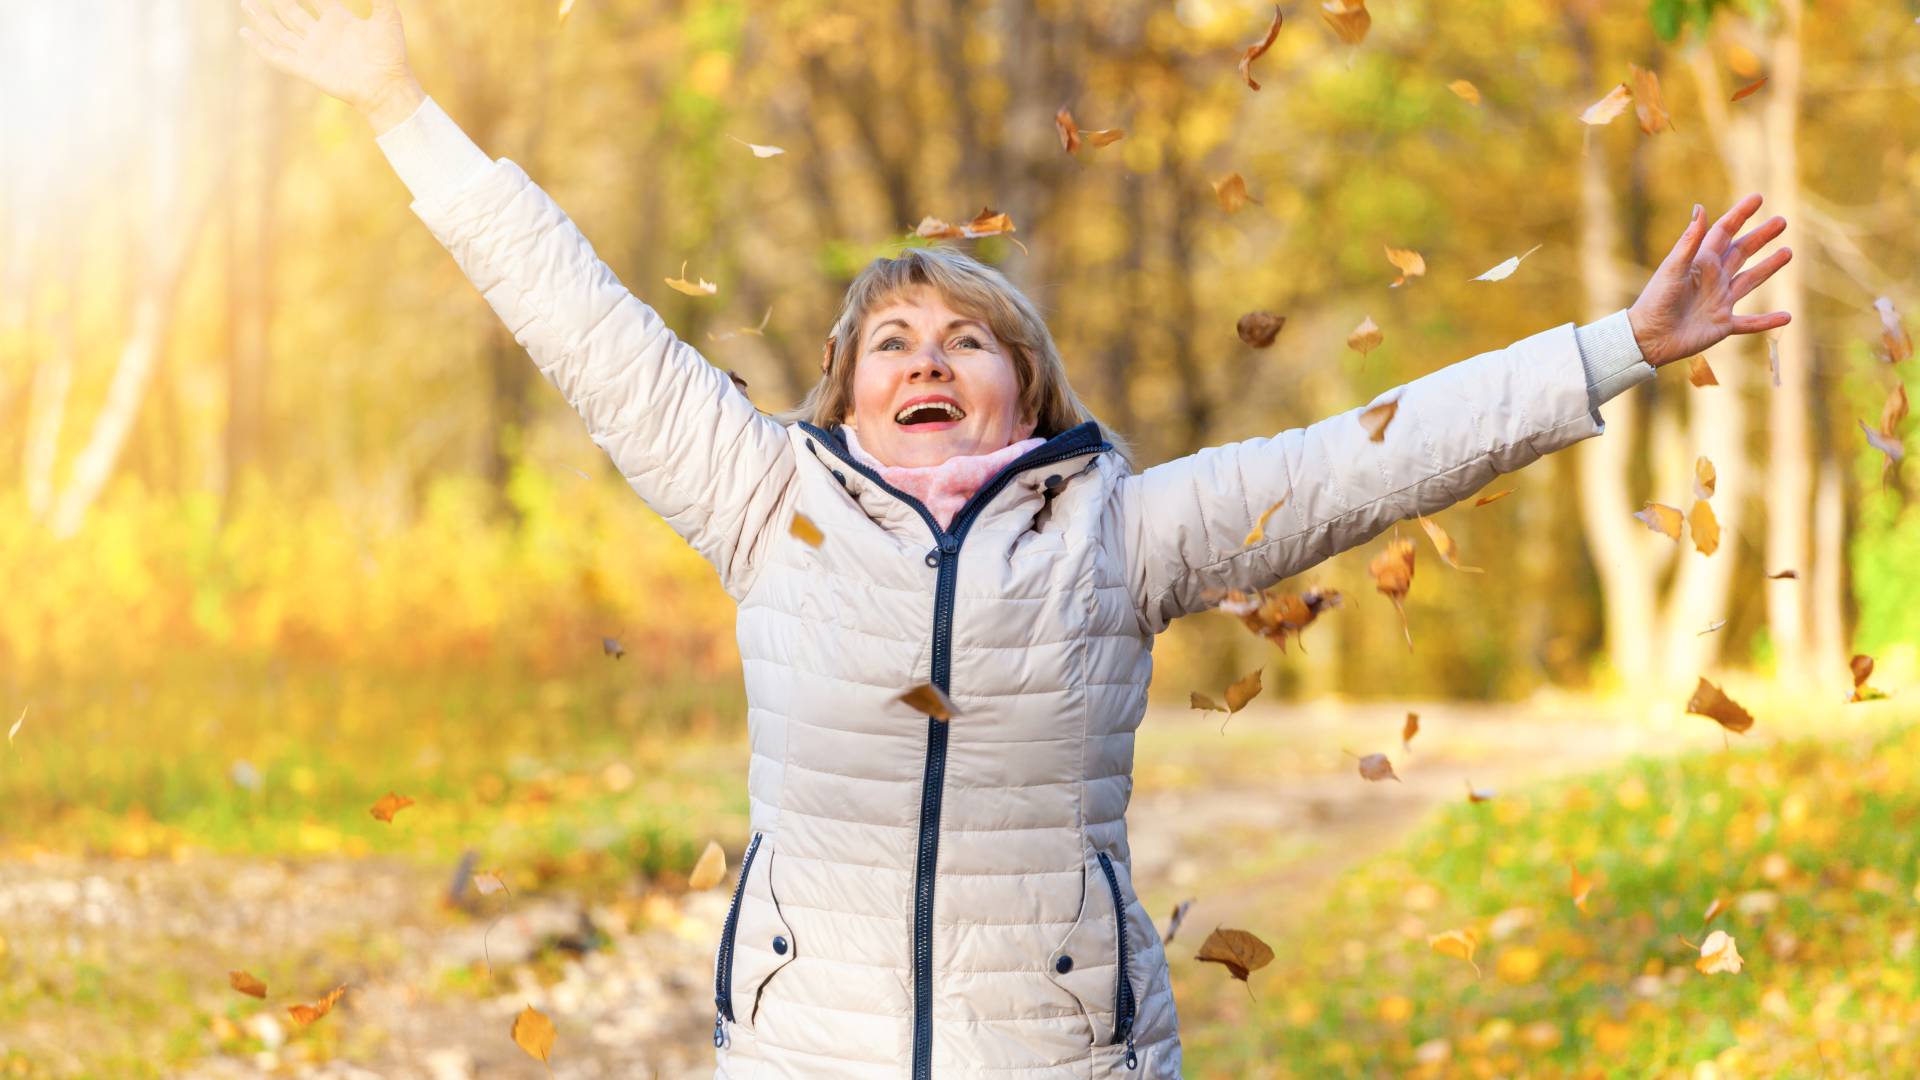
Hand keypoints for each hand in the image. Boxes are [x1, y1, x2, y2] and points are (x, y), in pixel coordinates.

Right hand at [239, 0, 419, 129]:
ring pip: (279, 29)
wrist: (386, 87)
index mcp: (338, 21)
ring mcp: (312, 51)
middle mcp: (321, 34)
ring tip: (245, 2)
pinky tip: (246, 33)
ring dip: (262, 17)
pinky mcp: (305, 67)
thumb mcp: (388, 18)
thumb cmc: (391, 55)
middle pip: (291, 11)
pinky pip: (277, 55)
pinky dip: (260, 44)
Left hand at [1626, 193, 1792, 368]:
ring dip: (1769, 267)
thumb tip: (1700, 207)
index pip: (1724, 232)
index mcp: (1700, 262)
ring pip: (1750, 280)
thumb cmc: (1656, 301)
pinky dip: (1767, 321)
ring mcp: (1719, 301)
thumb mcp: (1674, 269)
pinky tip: (1787, 317)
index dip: (1740, 214)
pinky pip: (1750, 323)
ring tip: (1788, 252)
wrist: (1648, 338)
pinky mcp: (1722, 325)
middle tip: (1782, 221)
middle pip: (1741, 252)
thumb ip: (1689, 241)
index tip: (1757, 198)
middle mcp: (1713, 279)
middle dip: (1761, 237)